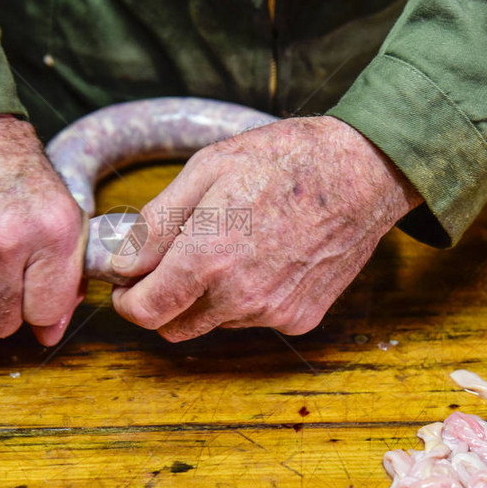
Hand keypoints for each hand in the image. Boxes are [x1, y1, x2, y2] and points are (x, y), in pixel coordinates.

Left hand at [110, 116, 421, 341]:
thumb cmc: (283, 160)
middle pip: (173, 327)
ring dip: (206, 296)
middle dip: (161, 301)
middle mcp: (239, 297)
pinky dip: (245, 297)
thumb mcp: (206, 170)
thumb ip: (156, 223)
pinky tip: (265, 255)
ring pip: (213, 322)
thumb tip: (122, 264)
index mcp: (208, 258)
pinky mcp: (301, 318)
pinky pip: (253, 318)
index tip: (128, 281)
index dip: (127, 300)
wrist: (364, 171)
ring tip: (232, 243)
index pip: (144, 313)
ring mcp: (273, 312)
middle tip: (171, 260)